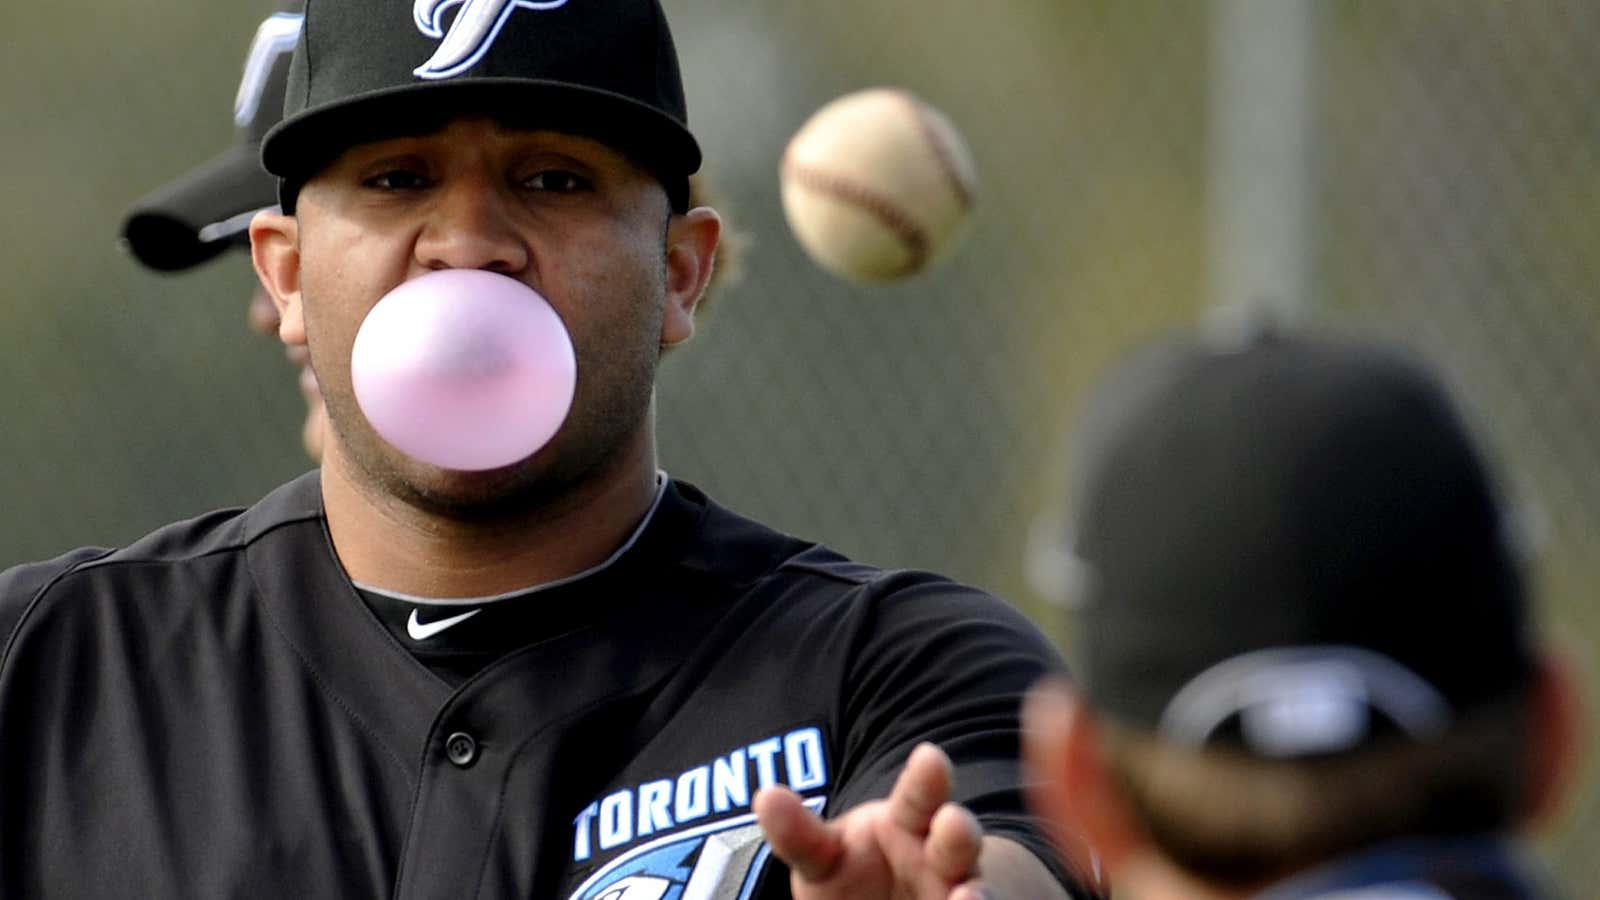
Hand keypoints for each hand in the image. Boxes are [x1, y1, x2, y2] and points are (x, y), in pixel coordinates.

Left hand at [753, 742, 986, 899]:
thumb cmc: (853, 878)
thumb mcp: (823, 858)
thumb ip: (799, 834)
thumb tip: (765, 796)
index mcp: (911, 822)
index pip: (920, 794)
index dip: (927, 777)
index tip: (929, 756)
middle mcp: (944, 860)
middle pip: (958, 841)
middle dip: (959, 832)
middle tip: (954, 823)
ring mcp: (959, 895)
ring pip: (978, 891)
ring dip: (977, 893)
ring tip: (967, 897)